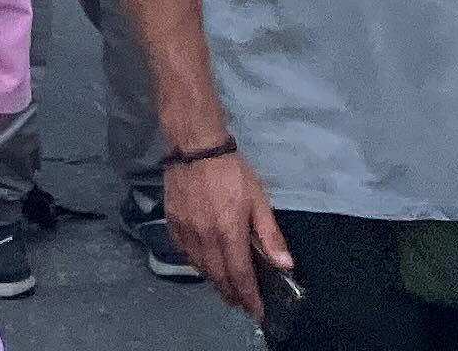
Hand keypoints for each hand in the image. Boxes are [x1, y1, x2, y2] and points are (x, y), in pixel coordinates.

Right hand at [162, 148, 293, 318]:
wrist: (195, 146)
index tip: (256, 311)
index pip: (240, 276)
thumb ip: (270, 235)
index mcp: (229, 233)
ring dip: (214, 281)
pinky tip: (202, 263)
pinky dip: (195, 263)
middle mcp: (205, 238)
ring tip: (224, 287)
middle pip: (218, 276)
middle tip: (240, 303)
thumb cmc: (231, 172)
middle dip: (231, 294)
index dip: (249, 297)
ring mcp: (186, 231)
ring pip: (200, 267)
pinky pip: (184, 252)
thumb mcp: (259, 200)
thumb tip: (285, 266)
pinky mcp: (172, 222)